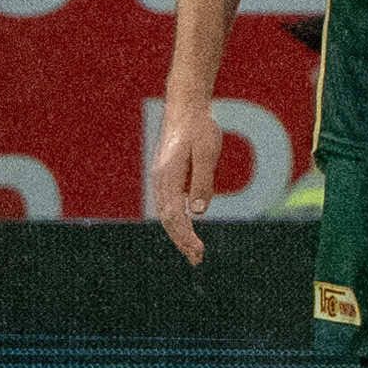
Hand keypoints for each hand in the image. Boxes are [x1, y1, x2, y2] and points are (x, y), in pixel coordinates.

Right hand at [152, 94, 221, 263]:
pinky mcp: (166, 177)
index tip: (199, 252)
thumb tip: (199, 212)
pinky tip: (188, 229)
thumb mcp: (207, 151)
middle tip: (197, 260)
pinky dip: (177, 221)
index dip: (186, 236)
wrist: (185, 107)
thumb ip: (203, 181)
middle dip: (181, 241)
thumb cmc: (199, 127)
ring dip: (179, 233)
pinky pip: (168, 205)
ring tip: (194, 251)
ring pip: (166, 213)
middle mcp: (160, 180)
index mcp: (168, 176)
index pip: (175, 215)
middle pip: (167, 219)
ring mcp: (160, 179)